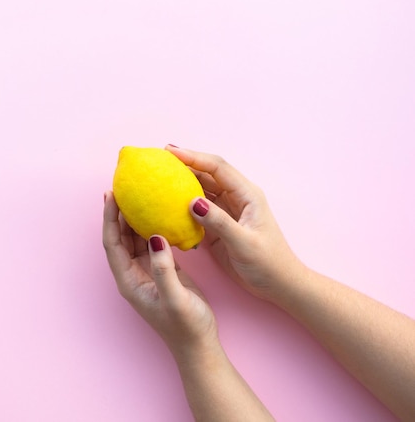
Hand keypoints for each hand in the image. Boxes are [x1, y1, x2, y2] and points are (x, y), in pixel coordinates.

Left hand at [102, 191, 217, 358]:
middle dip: (118, 212)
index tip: (112, 194)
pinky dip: (151, 225)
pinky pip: (151, 242)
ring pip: (134, 238)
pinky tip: (158, 211)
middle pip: (119, 237)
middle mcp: (132, 273)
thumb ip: (163, 269)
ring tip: (136, 192)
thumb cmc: (186, 326)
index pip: (113, 243)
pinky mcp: (160, 269)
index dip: (110, 218)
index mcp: (129, 281)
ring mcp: (146, 271)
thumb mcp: (175, 298)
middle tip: (121, 186)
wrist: (199, 344)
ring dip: (133, 216)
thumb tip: (155, 237)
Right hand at [167, 145, 307, 301]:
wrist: (278, 285)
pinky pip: (198, 209)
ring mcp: (226, 211)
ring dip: (182, 182)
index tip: (170, 152)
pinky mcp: (218, 226)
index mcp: (247, 195)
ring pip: (201, 189)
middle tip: (159, 160)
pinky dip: (182, 204)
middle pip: (207, 173)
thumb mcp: (244, 243)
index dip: (193, 157)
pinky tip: (166, 204)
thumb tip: (193, 201)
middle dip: (184, 164)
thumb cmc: (268, 264)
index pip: (217, 168)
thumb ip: (219, 222)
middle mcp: (236, 198)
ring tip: (158, 176)